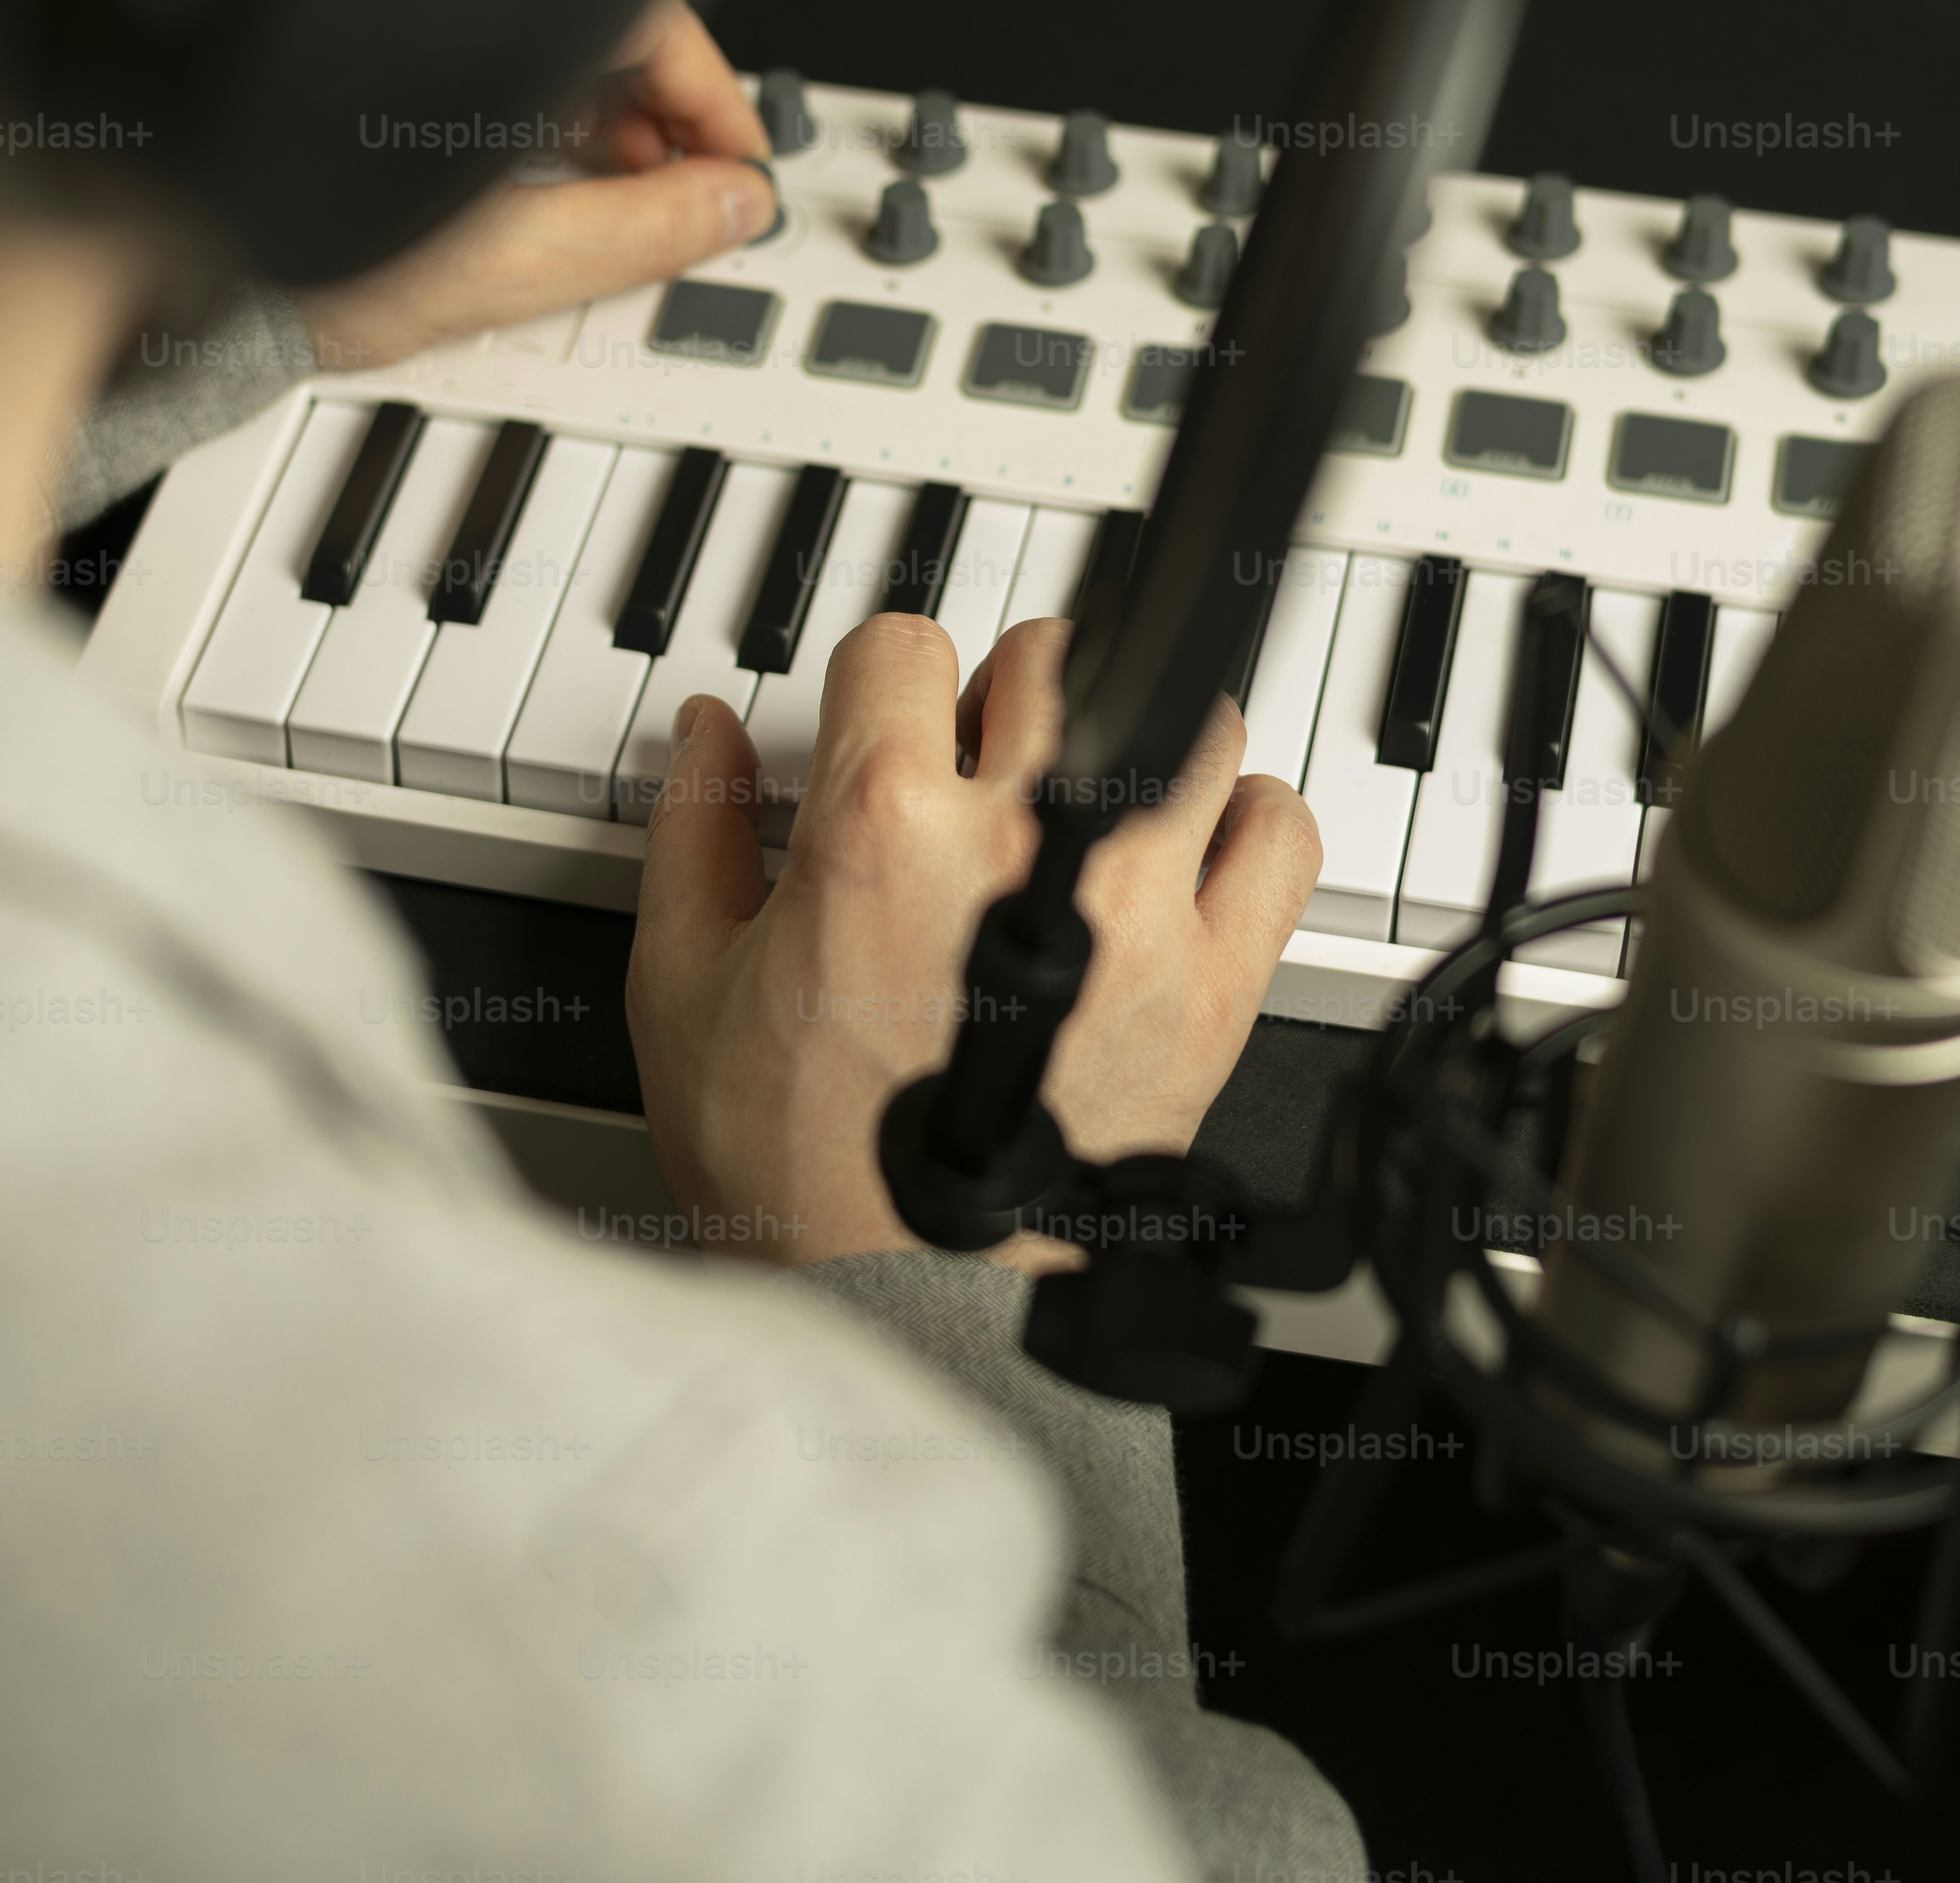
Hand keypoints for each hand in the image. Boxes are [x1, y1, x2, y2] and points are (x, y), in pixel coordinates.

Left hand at [295, 0, 773, 369]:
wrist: (153, 252)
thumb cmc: (280, 240)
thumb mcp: (498, 258)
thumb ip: (632, 231)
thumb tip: (726, 207)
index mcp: (492, 3)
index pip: (656, 19)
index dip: (716, 102)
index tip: (740, 165)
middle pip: (607, 19)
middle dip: (660, 113)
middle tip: (681, 193)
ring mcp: (405, 6)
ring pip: (547, 34)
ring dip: (597, 111)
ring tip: (607, 192)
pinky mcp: (367, 39)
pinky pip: (486, 48)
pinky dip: (529, 103)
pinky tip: (530, 168)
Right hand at [625, 611, 1322, 1270]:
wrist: (901, 1312)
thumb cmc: (795, 1175)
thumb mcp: (682, 985)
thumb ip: (694, 831)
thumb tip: (704, 733)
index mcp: (886, 825)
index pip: (904, 647)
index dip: (878, 692)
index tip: (881, 741)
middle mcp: (1027, 843)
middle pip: (1051, 660)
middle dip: (1000, 705)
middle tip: (971, 783)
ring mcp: (1139, 912)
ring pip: (1181, 724)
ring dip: (1128, 750)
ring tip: (1082, 815)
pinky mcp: (1215, 988)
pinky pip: (1278, 834)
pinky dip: (1243, 826)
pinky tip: (1182, 865)